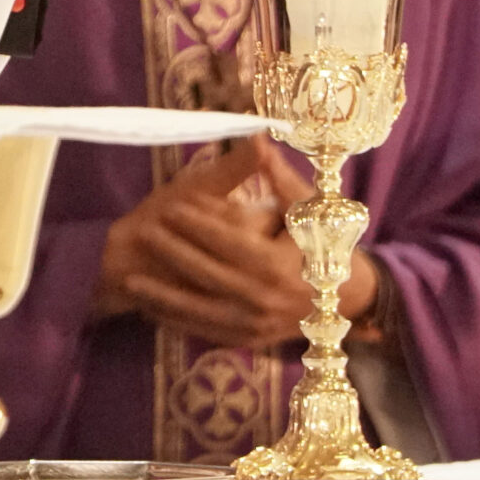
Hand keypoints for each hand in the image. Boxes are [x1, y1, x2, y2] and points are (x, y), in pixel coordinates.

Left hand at [96, 136, 376, 348]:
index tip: (171, 208)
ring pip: (202, 310)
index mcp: (280, 264)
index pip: (230, 242)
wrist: (348, 296)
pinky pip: (207, 331)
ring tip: (131, 281)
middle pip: (210, 274)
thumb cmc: (324, 242)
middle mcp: (267, 298)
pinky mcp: (251, 340)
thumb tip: (258, 139)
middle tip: (144, 233)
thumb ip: (280, 178)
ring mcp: (258, 324)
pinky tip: (151, 308)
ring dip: (164, 297)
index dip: (199, 225)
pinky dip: (178, 321)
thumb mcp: (309, 209)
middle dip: (174, 254)